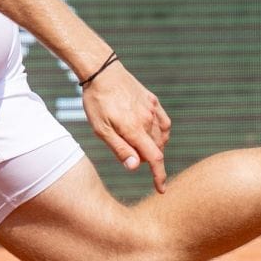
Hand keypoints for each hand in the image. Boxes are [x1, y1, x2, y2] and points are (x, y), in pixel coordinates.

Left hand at [80, 62, 171, 188]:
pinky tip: (152, 133)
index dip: (159, 176)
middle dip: (151, 159)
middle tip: (135, 158)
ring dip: (156, 146)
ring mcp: (152, 109)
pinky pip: (164, 122)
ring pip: (162, 136)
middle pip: (158, 149)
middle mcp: (148, 120)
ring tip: (141, 147)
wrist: (101, 71)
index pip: (154, 158)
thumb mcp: (101, 129)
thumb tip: (136, 167)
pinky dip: (162, 132)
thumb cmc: (96, 102)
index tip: (161, 189)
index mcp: (135, 129)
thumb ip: (120, 148)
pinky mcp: (152, 100)